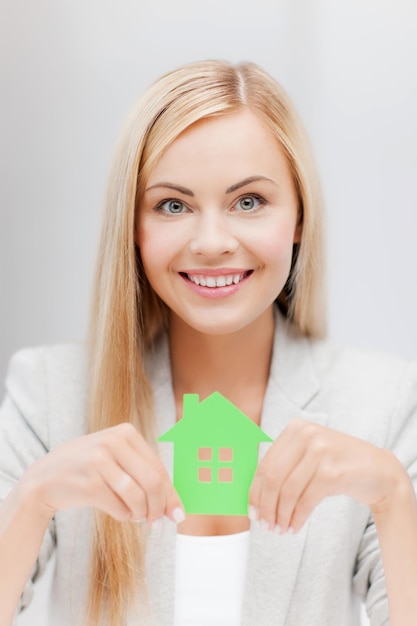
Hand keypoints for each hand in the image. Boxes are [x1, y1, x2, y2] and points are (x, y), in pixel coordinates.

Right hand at [22, 423, 184, 523]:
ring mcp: (99, 461)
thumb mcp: (116, 459)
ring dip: (141, 514)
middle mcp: (112, 442)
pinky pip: (120, 508)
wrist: (45, 477)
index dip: (170, 494)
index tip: (176, 514)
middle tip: (156, 520)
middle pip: (152, 482)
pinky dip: (125, 516)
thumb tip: (175, 510)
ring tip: (136, 517)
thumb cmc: (89, 469)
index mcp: (125, 432)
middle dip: (159, 507)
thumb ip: (145, 476)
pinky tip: (121, 513)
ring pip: (138, 497)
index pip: (158, 467)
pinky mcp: (89, 484)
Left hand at [249, 418, 402, 532]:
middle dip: (266, 506)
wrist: (379, 470)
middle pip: (273, 478)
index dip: (255, 492)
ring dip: (281, 515)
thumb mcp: (309, 455)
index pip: (265, 464)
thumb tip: (254, 497)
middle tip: (266, 525)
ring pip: (288, 491)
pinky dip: (297, 518)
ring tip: (281, 529)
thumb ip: (285, 466)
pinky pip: (306, 501)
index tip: (252, 512)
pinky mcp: (334, 472)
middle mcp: (307, 435)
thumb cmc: (337, 465)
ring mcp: (321, 452)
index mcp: (296, 428)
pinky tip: (294, 527)